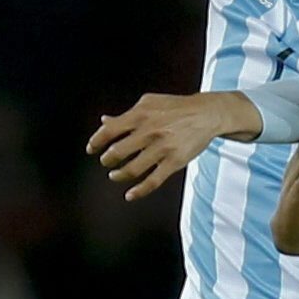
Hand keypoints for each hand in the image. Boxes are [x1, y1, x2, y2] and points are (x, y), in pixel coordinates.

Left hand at [86, 92, 256, 201]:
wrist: (207, 113)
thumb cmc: (175, 107)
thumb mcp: (150, 103)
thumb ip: (127, 114)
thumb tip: (104, 121)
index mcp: (141, 114)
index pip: (110, 130)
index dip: (96, 141)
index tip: (91, 149)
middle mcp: (149, 131)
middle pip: (117, 152)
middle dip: (107, 160)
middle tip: (106, 161)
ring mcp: (162, 148)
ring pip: (132, 169)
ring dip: (118, 175)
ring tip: (114, 175)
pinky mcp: (175, 161)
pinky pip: (153, 181)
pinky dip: (139, 191)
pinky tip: (129, 195)